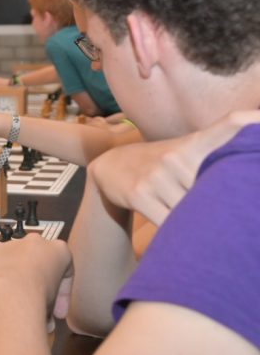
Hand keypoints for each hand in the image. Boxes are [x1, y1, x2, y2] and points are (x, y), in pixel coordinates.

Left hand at [0, 235, 71, 309]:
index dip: (61, 293)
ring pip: (16, 263)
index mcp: (59, 250)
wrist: (13, 293)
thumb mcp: (59, 298)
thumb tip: (48, 313)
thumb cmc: (39, 296)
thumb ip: (53, 298)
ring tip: (16, 303)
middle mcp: (36, 242)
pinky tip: (1, 295)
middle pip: (38, 264)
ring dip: (17, 280)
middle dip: (37, 283)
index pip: (64, 269)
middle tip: (36, 304)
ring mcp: (13, 244)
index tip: (57, 311)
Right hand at [89, 110, 259, 224]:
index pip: (232, 124)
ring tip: (201, 224)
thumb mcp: (187, 150)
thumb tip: (249, 174)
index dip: (256, 122)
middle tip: (231, 210)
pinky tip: (182, 231)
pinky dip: (179, 231)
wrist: (109, 167)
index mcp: (195, 143)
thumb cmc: (161, 165)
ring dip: (200, 223)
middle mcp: (177, 156)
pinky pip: (170, 222)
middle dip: (228, 202)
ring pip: (193, 210)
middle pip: (219, 186)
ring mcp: (157, 176)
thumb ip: (219, 153)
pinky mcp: (140, 194)